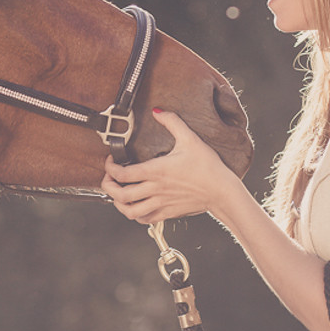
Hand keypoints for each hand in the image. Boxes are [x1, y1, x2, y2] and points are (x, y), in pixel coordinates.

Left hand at [101, 109, 241, 224]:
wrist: (222, 191)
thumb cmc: (208, 166)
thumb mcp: (190, 139)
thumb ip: (172, 122)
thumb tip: (157, 110)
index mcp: (156, 171)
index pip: (122, 173)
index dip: (110, 168)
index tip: (111, 161)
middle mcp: (155, 189)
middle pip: (120, 194)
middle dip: (108, 186)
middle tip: (108, 178)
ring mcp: (160, 203)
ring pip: (130, 211)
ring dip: (118, 204)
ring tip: (118, 195)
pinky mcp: (167, 213)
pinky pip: (144, 219)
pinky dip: (134, 215)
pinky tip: (135, 206)